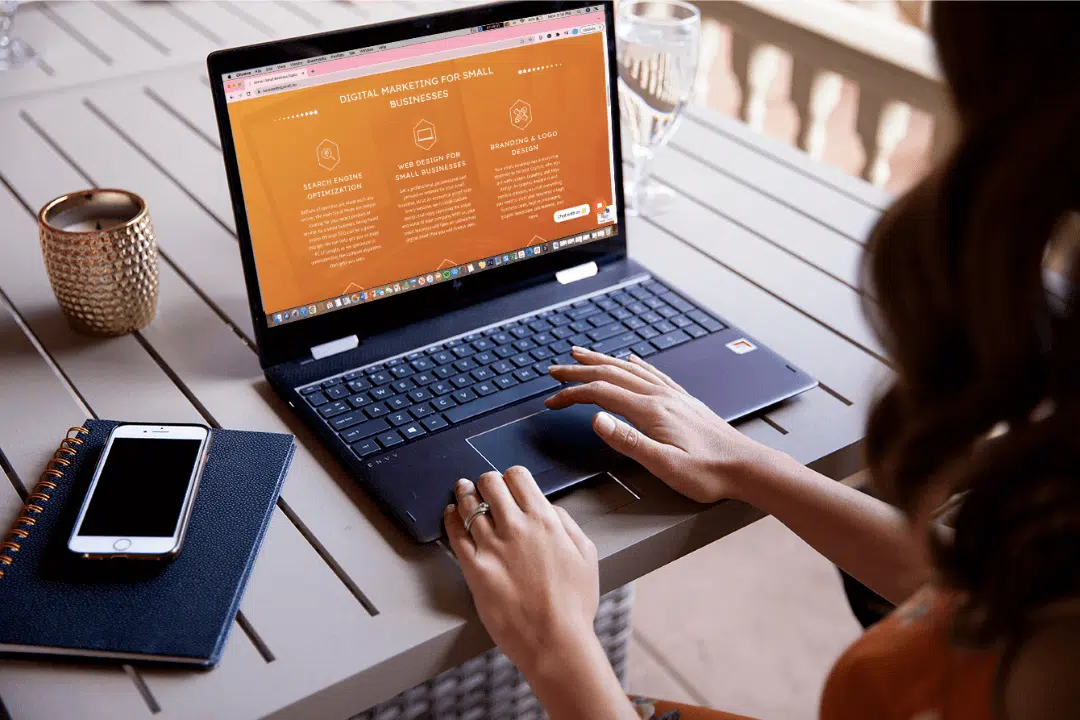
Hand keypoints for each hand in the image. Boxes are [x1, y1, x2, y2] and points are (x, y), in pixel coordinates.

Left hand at [444, 468, 598, 674]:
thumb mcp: (586, 554)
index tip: (508, 480)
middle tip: (484, 484)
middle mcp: (516, 527)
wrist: (554, 640)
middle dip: (487, 481)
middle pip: (490, 484)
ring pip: (469, 505)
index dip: (511, 475)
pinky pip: (455, 534)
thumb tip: (548, 508)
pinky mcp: (474, 568)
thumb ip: (566, 524)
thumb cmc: (573, 604)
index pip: (518, 477)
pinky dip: (450, 518)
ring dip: (465, 493)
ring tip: (462, 490)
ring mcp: (492, 547)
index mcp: (544, 520)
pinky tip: (449, 513)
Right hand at [545, 346, 775, 502]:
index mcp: (651, 410)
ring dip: (602, 360)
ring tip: (582, 355)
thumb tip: (595, 419)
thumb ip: (627, 440)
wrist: (745, 466)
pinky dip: (634, 363)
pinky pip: (652, 373)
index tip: (551, 399)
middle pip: (611, 374)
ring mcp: (673, 395)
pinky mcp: (683, 400)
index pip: (601, 394)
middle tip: (555, 369)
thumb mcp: (663, 464)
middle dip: (579, 370)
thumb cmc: (707, 472)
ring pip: (629, 369)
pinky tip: (632, 359)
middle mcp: (661, 396)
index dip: (572, 394)